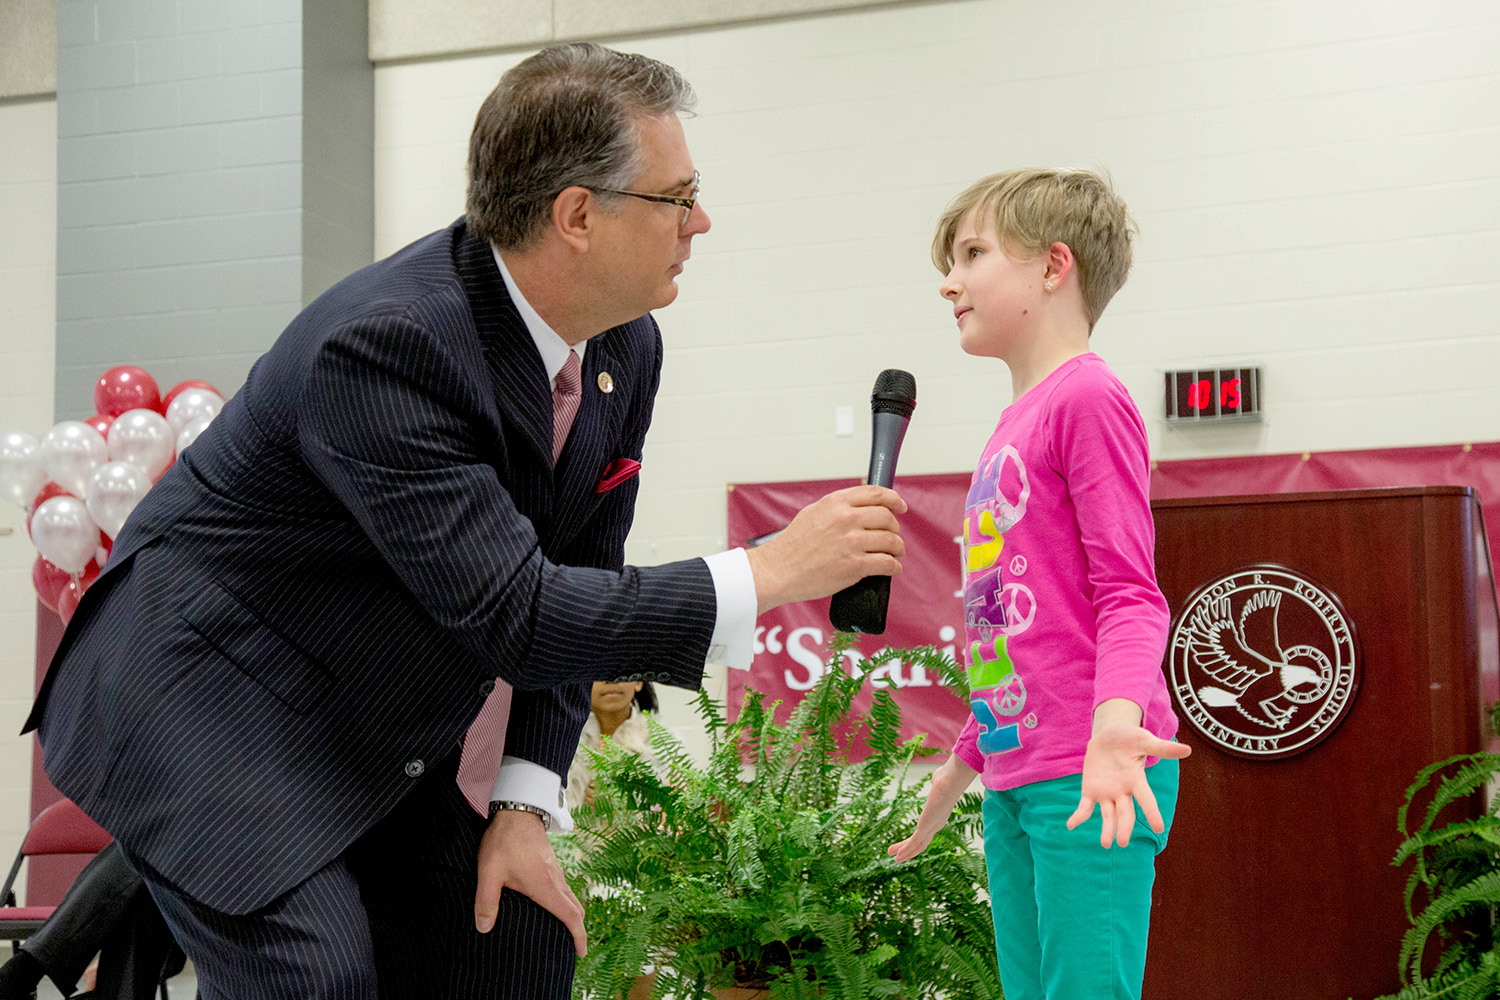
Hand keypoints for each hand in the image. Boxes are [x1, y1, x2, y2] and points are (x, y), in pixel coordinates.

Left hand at [474, 808, 586, 955]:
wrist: (518, 809)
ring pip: (571, 897)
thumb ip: (486, 902)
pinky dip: (564, 902)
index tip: (581, 952)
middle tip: (572, 948)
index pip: (571, 916)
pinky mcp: (551, 863)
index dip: (579, 936)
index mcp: (546, 887)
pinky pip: (564, 888)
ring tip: (560, 931)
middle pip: (576, 909)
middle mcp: (556, 880)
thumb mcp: (490, 873)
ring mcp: (556, 870)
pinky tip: (549, 905)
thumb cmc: (505, 842)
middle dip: (577, 929)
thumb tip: (483, 929)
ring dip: (571, 915)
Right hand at [747, 485, 906, 613]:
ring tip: (894, 553)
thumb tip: (861, 507)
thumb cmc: (792, 545)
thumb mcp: (813, 513)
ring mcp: (852, 542)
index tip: (900, 506)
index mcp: (836, 503)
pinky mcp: (855, 565)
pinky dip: (894, 567)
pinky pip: (887, 563)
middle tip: (893, 536)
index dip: (894, 499)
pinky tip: (892, 568)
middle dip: (895, 528)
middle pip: (887, 517)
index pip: (876, 494)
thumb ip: (838, 507)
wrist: (778, 570)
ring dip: (897, 548)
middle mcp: (846, 519)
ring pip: (891, 541)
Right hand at [888, 754, 976, 861]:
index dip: (917, 840)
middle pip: (921, 842)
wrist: (950, 781)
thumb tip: (939, 780)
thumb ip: (938, 786)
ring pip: (917, 845)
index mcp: (939, 817)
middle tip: (898, 856)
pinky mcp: (925, 827)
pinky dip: (905, 850)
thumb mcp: (939, 784)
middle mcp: (936, 825)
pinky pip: (914, 842)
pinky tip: (898, 856)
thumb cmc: (947, 779)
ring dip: (905, 853)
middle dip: (909, 850)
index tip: (908, 843)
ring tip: (895, 859)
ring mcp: (931, 827)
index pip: (927, 832)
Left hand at [1066, 706, 1189, 848]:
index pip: (1146, 799)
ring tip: (1106, 844)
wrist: (1108, 735)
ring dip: (1106, 829)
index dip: (1152, 813)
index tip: (1159, 828)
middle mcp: (1122, 791)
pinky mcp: (1091, 790)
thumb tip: (1189, 750)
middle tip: (1122, 842)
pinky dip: (1078, 816)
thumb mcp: (1144, 740)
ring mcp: (1106, 793)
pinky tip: (1070, 825)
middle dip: (1124, 827)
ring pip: (1108, 814)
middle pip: (1125, 812)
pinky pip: (1085, 806)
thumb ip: (1163, 748)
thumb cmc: (1130, 738)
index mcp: (1136, 781)